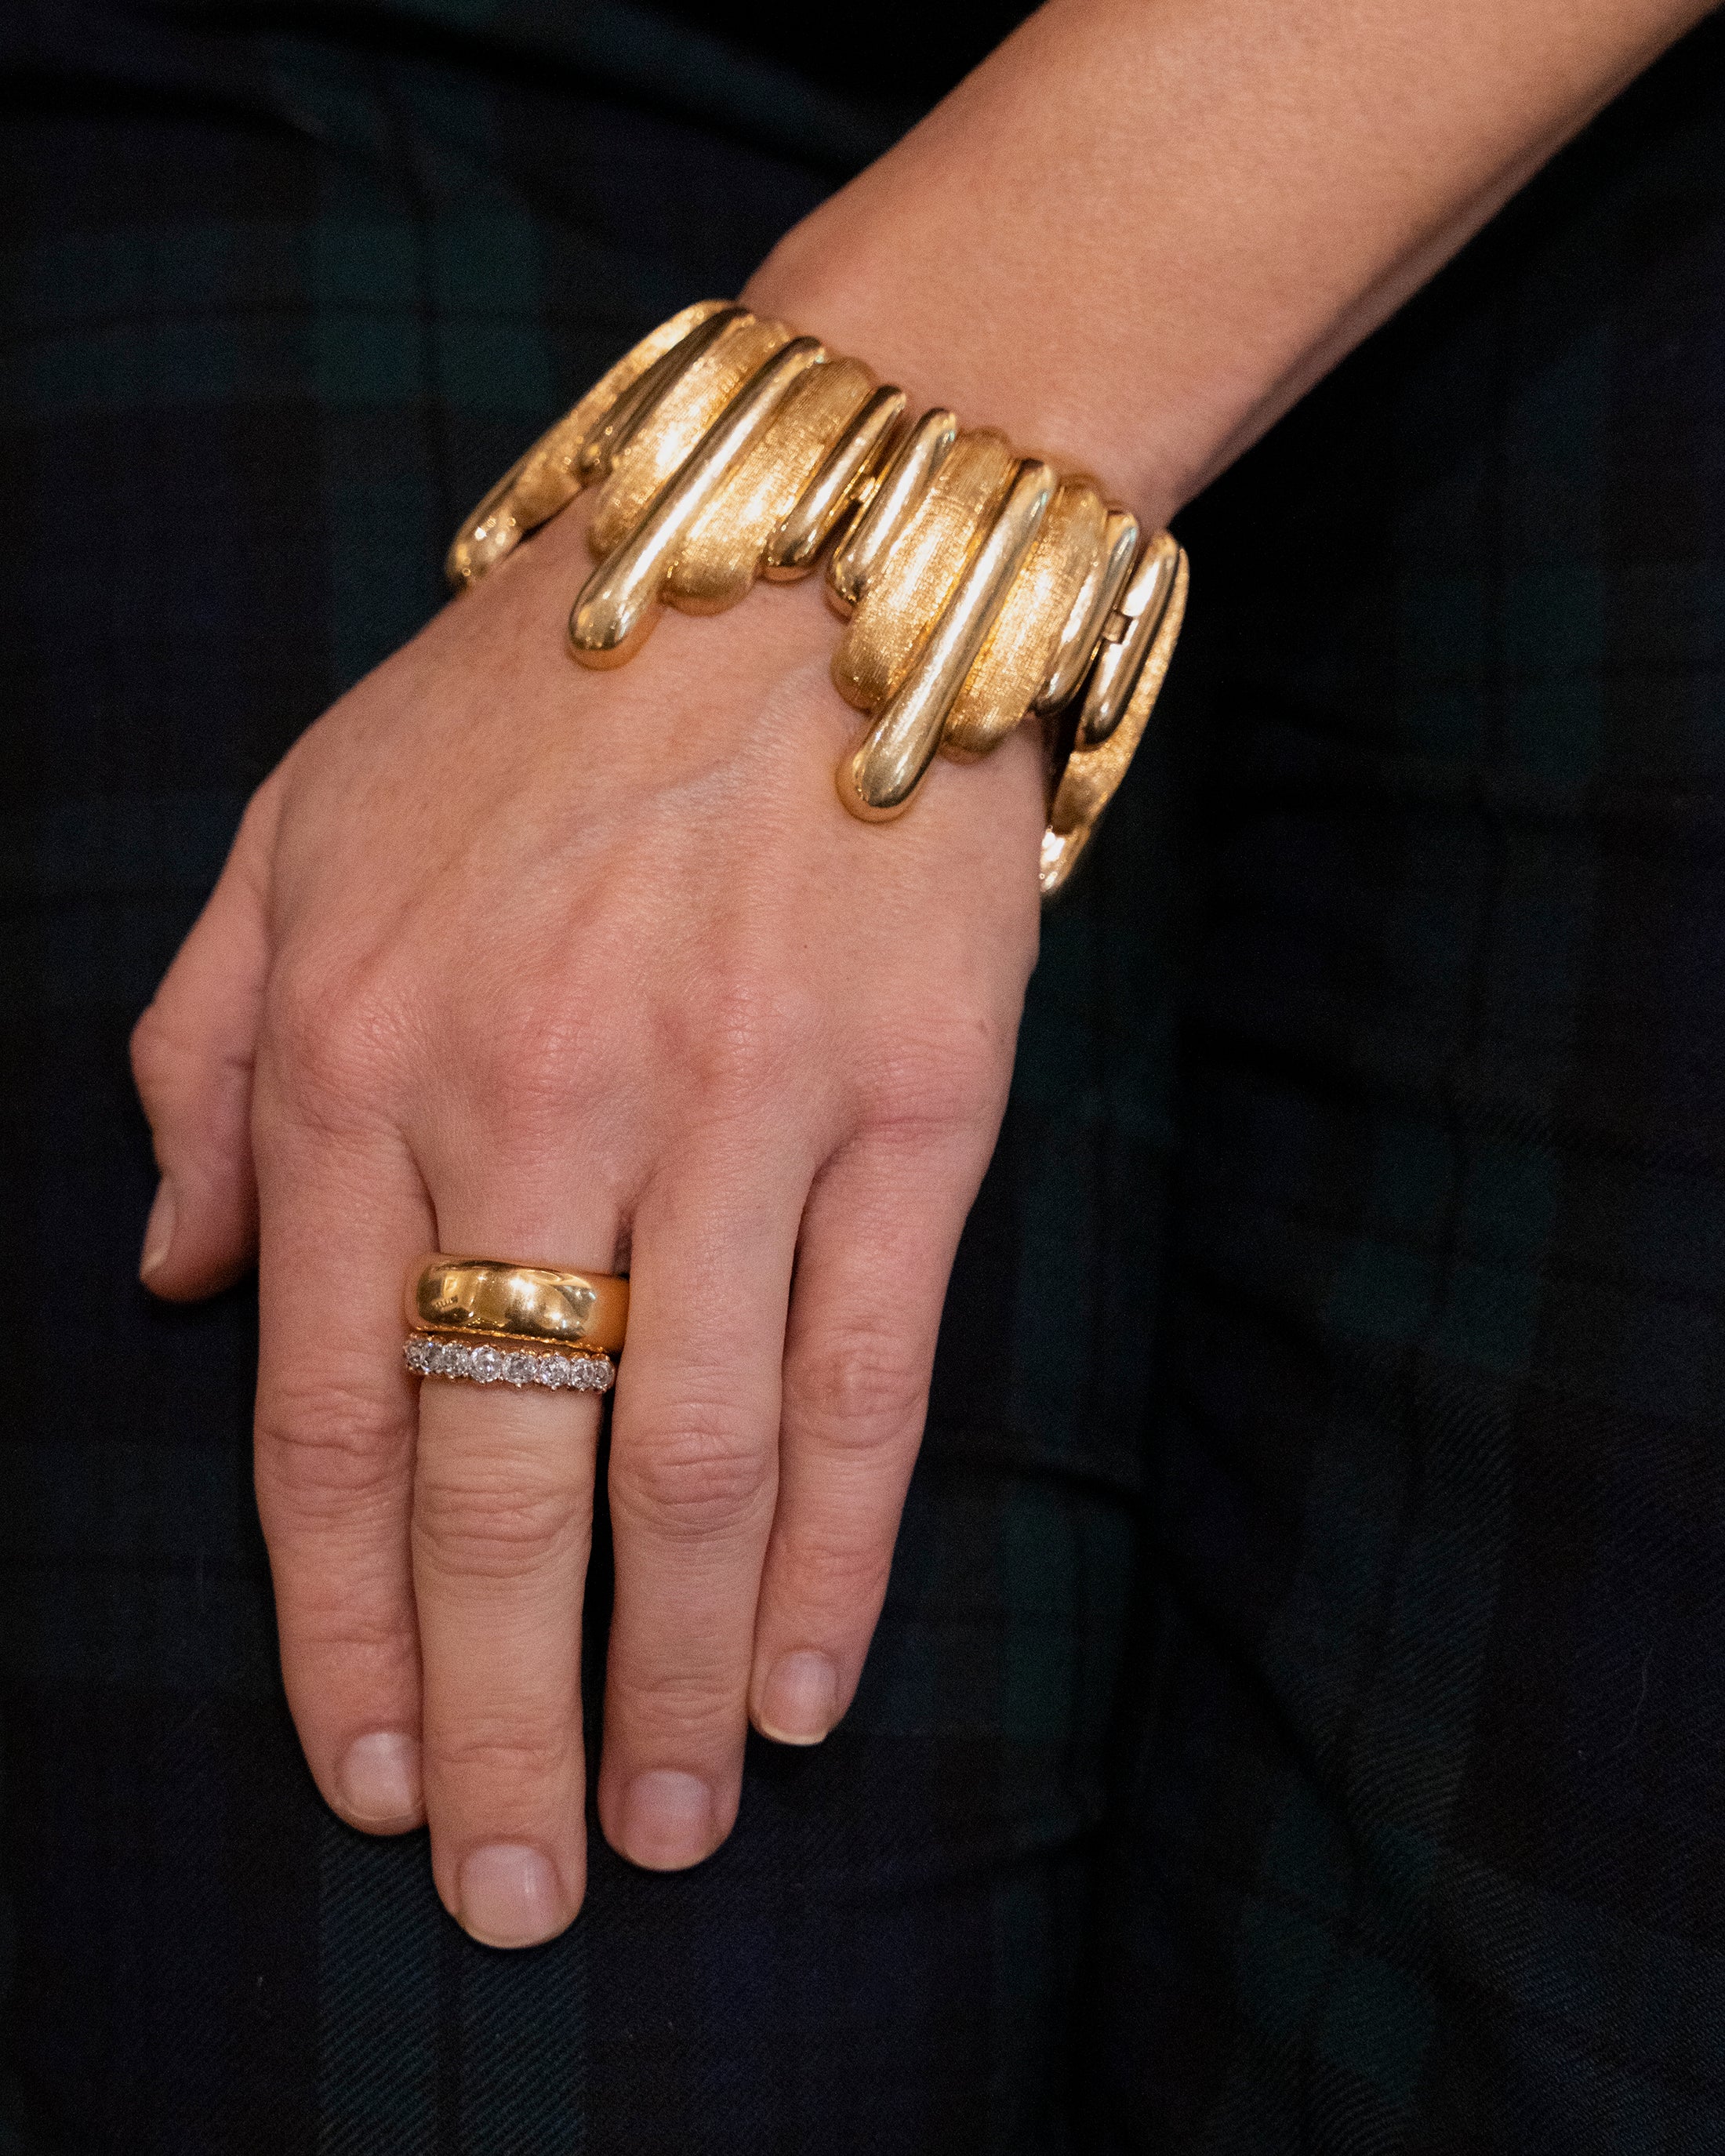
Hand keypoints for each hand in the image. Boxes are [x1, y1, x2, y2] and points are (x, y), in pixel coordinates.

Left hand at [129, 500, 1043, 1946]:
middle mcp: (537, 1100)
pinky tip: (809, 1678)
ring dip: (673, 1676)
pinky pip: (864, 1374)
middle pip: (504, 1485)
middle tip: (515, 1891)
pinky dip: (840, 1552)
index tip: (366, 1776)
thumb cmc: (538, 696)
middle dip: (499, 1717)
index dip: (341, 1630)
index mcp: (359, 1049)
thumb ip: (201, 1055)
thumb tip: (183, 1290)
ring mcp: (738, 1108)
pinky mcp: (910, 1105)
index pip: (331, 1417)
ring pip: (691, 1464)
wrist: (811, 553)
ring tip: (671, 1827)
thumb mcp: (292, 831)